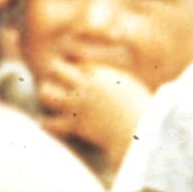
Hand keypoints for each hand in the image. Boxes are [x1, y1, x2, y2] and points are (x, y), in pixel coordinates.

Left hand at [33, 63, 151, 171]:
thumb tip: (115, 81)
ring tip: (53, 99)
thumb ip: (118, 81)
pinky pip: (51, 124)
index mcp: (102, 73)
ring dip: (48, 96)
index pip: (76, 59)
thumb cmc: (144, 112)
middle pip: (55, 68)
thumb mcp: (132, 89)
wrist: (145, 132)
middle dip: (54, 74)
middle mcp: (86, 85)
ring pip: (46, 93)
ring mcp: (79, 105)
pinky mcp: (77, 125)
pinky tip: (48, 123)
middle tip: (58, 82)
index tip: (77, 72)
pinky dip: (47, 124)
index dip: (74, 65)